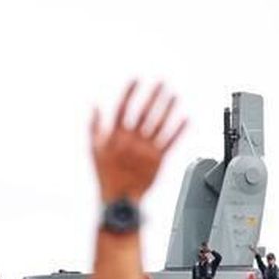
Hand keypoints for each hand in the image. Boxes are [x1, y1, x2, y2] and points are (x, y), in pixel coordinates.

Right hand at [90, 80, 187, 202]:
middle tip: (161, 82)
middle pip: (144, 113)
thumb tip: (95, 106)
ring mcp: (146, 150)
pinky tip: (185, 119)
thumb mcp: (93, 149)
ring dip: (167, 108)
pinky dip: (178, 130)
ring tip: (173, 96)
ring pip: (159, 125)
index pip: (123, 109)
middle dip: (153, 96)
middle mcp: (131, 141)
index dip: (130, 93)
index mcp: (115, 137)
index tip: (137, 79)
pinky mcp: (158, 160)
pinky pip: (170, 142)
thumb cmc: (106, 174)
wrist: (119, 199)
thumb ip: (94, 126)